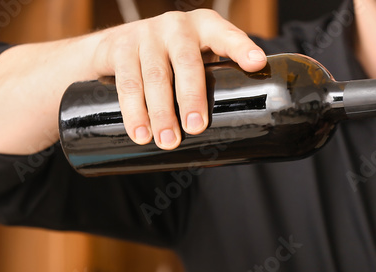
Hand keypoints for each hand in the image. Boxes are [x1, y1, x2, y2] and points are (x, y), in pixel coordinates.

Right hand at [90, 10, 264, 149]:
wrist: (118, 44)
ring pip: (154, 76)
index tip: (256, 63)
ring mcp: (146, 34)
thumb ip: (220, 80)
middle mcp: (176, 26)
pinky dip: (133, 111)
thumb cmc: (173, 59)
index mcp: (206, 27)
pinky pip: (126, 82)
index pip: (227, 36)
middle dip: (192, 97)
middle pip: (187, 62)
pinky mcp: (119, 47)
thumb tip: (245, 128)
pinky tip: (140, 132)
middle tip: (195, 127)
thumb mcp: (200, 59)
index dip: (241, 48)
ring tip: (167, 141)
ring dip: (160, 112)